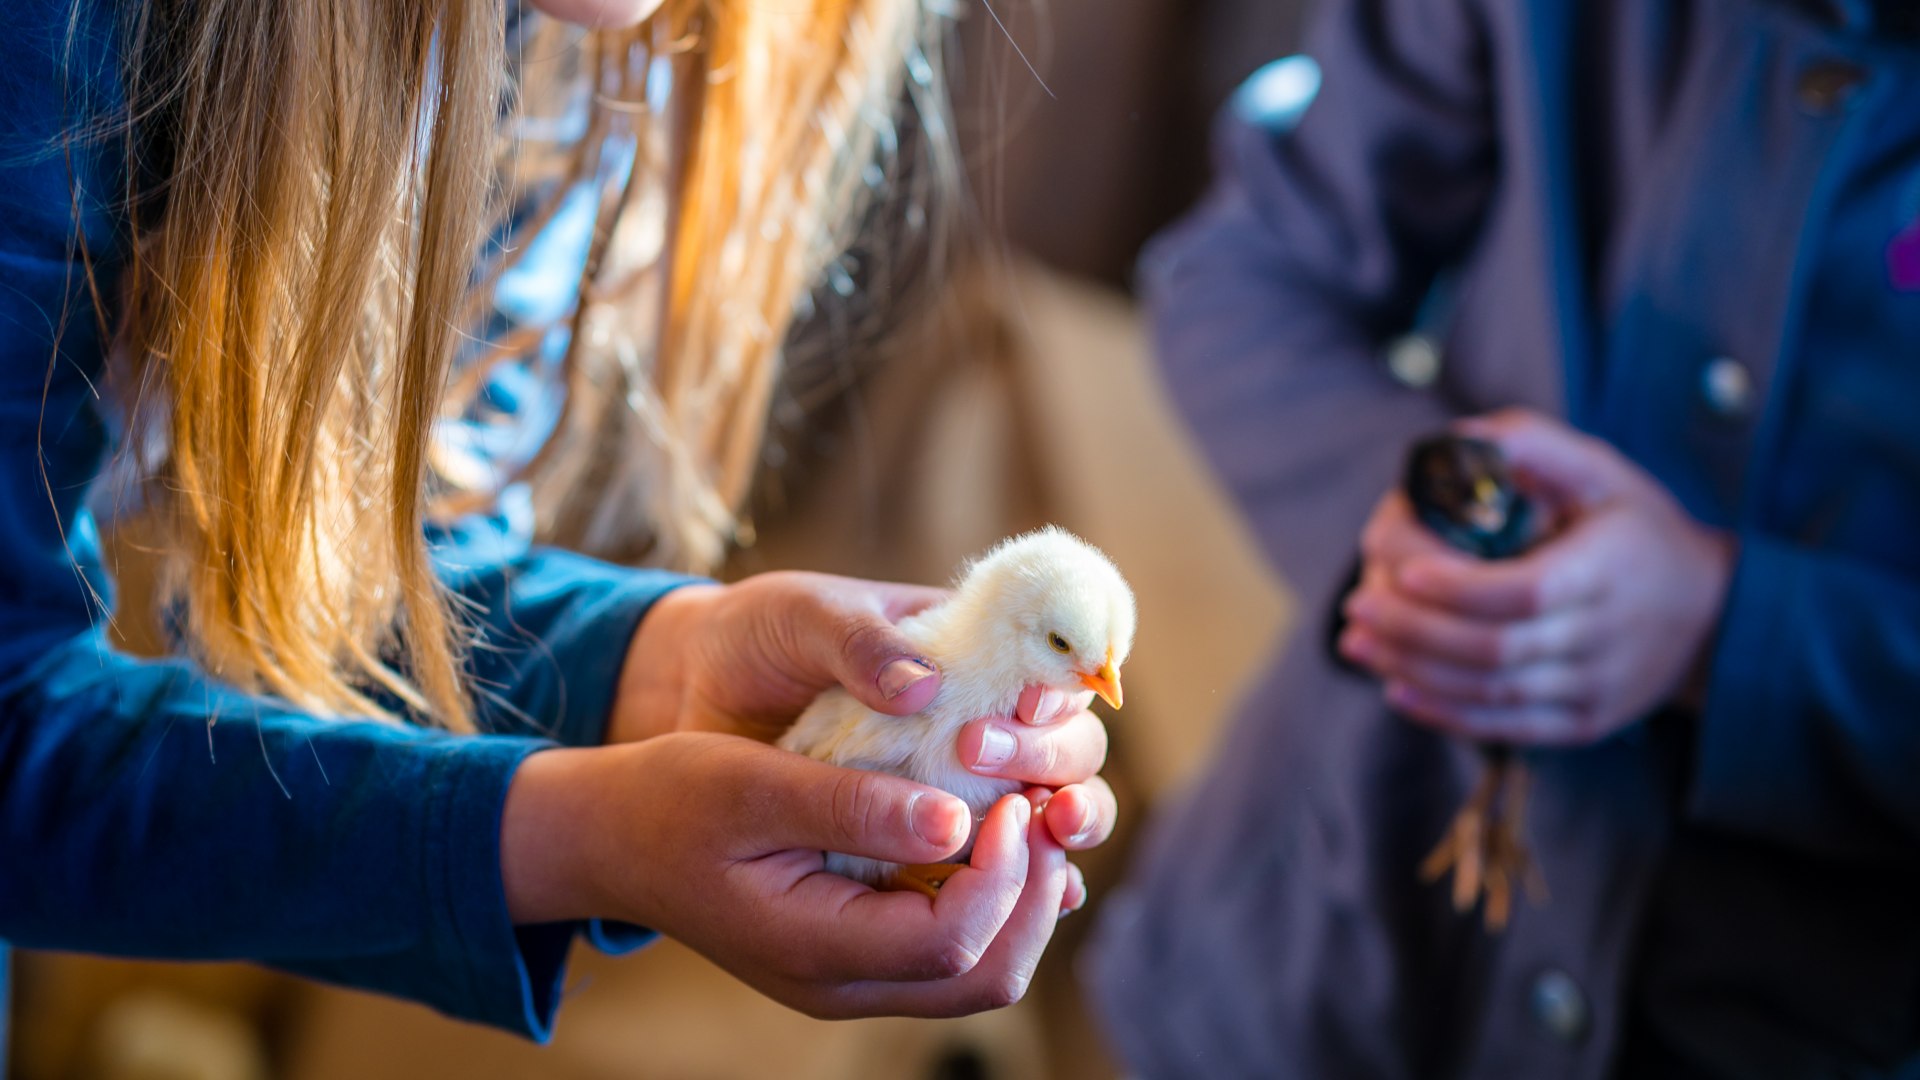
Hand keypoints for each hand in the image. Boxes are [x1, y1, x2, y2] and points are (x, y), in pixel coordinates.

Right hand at [502, 734, 1070, 1017]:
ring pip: (981, 967)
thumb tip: (959, 818)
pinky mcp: (863, 947)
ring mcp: (856, 974)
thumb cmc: (672, 798)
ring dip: (1022, 893)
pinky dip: (992, 892)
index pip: (951, 941)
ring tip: (1028, 809)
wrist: (613, 835)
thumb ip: (853, 807)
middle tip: (1041, 804)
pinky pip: (954, 943)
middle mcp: (845, 984)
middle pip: (986, 974)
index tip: (1008, 794)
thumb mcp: (752, 784)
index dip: (1001, 870)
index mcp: (814, 951)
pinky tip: (995, 825)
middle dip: (1032, 891)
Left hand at [615, 572, 1118, 863]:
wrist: (695, 696)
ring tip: (1048, 835)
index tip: (1024, 708)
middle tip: (996, 769)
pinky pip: (999, 870)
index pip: (1051, 670)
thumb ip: (858, 640)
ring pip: (1052, 811)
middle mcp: (984, 719)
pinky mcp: (927, 843)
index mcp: (971, 649)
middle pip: (1070, 747)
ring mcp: (961, 786)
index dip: (1056, 693)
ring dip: (1065, 826)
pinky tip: (1034, 900)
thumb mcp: (802, 616)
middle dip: (1055, 762)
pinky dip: (1028, 888)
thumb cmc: (761, 637)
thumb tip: (923, 686)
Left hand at [1338, 409, 1735, 745]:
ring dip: (1413, 670)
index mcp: (1607, 571)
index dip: (1455, 587)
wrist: (1713, 616)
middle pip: (1494, 648)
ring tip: (1356, 642)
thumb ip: (1532, 445)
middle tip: (1356, 606)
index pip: (1523, 591)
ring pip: (1490, 692)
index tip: (1398, 567)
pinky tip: (1396, 687)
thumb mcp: (1603, 472)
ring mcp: (1593, 689)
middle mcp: (1603, 638)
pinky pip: (1504, 728)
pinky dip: (1443, 713)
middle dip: (1413, 629)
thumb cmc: (1639, 531)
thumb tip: (1457, 438)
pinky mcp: (1582, 724)